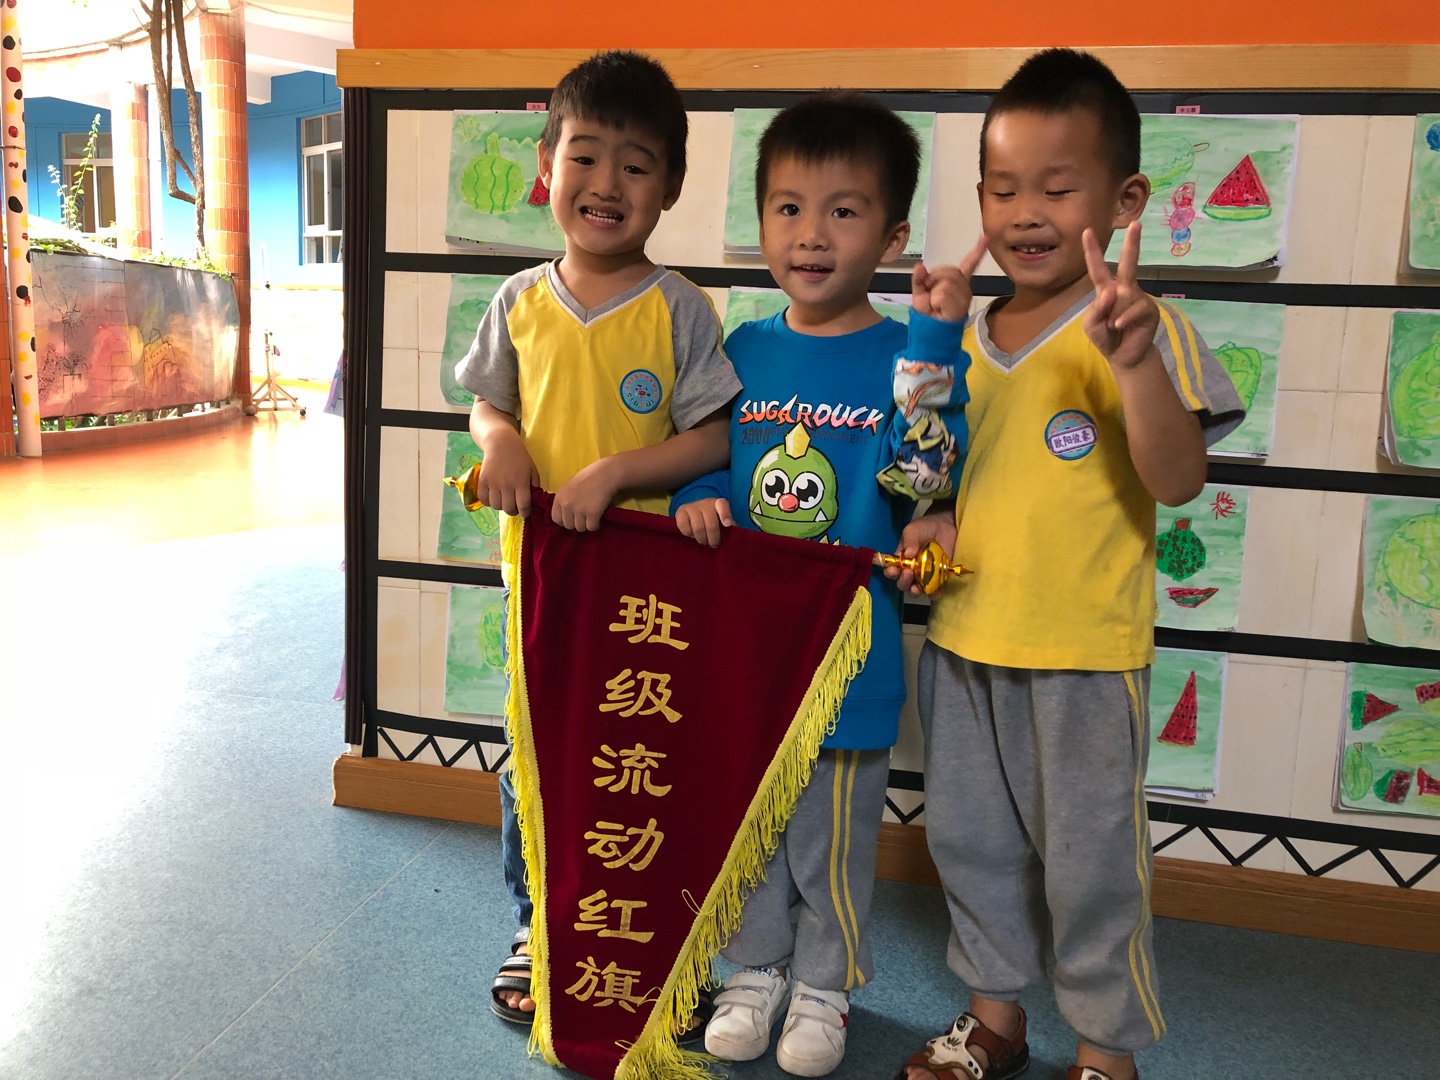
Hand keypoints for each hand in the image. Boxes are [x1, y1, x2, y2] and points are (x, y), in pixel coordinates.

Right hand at [475, 427, 540, 516]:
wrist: (501, 443)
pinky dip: (488, 502)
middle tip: (514, 506)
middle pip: (508, 509)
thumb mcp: (532, 470)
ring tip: (504, 499)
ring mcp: (493, 483)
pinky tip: (493, 496)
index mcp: (521, 482)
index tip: (525, 511)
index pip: (523, 506)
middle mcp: (507, 484)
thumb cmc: (520, 457)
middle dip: (513, 511)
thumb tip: (533, 502)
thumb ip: (534, 486)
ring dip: (501, 506)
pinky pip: (483, 500)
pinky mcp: (483, 481)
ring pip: (496, 506)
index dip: (525, 512)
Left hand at [551, 458, 619, 530]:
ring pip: (580, 528)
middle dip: (576, 523)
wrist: (605, 474)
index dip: (565, 520)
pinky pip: (591, 527)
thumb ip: (565, 500)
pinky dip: (596, 524)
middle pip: (568, 525)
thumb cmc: (588, 477)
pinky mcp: (592, 513)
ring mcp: (579, 510)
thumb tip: (565, 515)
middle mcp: (566, 505)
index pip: (556, 519)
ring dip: (587, 524)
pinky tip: (598, 517)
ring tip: (592, 516)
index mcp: (559, 497)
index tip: (572, 518)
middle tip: (584, 516)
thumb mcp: (569, 487)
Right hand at [675, 498, 732, 547]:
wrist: (693, 513)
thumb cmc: (712, 520)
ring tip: (704, 541)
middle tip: (714, 545)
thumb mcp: (722, 521)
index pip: (722, 505)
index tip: (727, 525)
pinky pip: (685, 528)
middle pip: (711, 524)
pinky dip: (689, 535)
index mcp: (718, 503)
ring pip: (698, 528)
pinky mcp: (679, 512)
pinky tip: (692, 535)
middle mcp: (705, 503)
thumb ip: (728, 528)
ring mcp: (691, 506)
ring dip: (702, 539)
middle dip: (713, 538)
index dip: (725, 515)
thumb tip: (733, 537)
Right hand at [886, 512, 957, 596]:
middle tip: (908, 573)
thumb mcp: (913, 530)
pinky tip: (935, 591)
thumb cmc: (925, 528)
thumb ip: (909, 539)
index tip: (893, 570)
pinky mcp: (938, 579)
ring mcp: (924, 577)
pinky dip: (934, 594)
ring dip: (915, 591)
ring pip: (917, 591)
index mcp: (901, 561)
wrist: (945, 527)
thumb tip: (909, 553)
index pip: (892, 571)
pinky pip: (935, 591)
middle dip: (903, 582)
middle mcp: (911, 572)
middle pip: (903, 584)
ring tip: (917, 587)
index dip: (890, 573)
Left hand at [911, 235, 987, 322]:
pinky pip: (944, 293)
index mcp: (957, 282)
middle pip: (950, 270)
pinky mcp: (961, 306)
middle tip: (930, 293)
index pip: (969, 264)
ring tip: (935, 304)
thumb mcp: (919, 294)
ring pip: (946, 282)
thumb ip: (919, 280)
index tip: (985, 238)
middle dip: (934, 278)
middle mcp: (964, 288)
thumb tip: (920, 266)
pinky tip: (939, 309)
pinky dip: (936, 300)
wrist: (929, 334)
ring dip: (934, 292)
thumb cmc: (927, 315)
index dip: (977, 251)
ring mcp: (964, 297)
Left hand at [1082, 222, 1159, 371]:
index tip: (1086, 231)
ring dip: (1113, 314)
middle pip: (1128, 263)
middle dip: (1132, 244)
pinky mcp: (1149, 309)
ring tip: (1113, 327)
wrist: (1125, 357)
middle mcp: (1124, 289)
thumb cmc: (1106, 337)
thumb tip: (1111, 291)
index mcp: (1106, 290)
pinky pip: (1134, 308)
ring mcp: (1138, 298)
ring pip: (1124, 296)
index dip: (1092, 251)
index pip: (1098, 268)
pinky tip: (1119, 326)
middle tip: (1136, 223)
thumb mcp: (1091, 325)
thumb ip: (1096, 309)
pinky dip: (1123, 319)